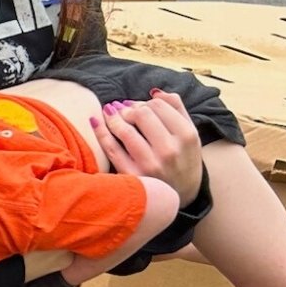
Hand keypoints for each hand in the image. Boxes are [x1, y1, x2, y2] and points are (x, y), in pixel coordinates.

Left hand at [91, 89, 202, 204]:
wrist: (182, 194)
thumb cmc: (183, 158)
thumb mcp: (189, 133)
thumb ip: (177, 108)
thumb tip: (154, 91)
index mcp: (187, 135)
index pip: (159, 106)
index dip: (144, 101)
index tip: (137, 105)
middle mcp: (170, 150)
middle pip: (142, 114)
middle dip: (129, 108)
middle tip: (123, 109)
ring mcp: (151, 164)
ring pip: (125, 130)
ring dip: (113, 116)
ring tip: (110, 112)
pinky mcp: (134, 176)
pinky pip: (112, 149)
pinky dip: (101, 132)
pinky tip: (96, 121)